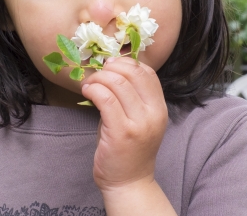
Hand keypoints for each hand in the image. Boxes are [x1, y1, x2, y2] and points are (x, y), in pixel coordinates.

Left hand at [81, 57, 167, 192]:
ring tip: (89, 85)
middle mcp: (153, 113)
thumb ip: (130, 96)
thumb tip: (110, 70)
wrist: (129, 183)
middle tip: (97, 74)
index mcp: (160, 108)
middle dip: (110, 68)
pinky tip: (86, 92)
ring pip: (117, 83)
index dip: (127, 63)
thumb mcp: (138, 119)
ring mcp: (138, 123)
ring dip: (98, 78)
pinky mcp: (120, 132)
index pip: (148, 72)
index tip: (110, 66)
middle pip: (132, 73)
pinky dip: (93, 90)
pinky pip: (105, 99)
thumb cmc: (128, 149)